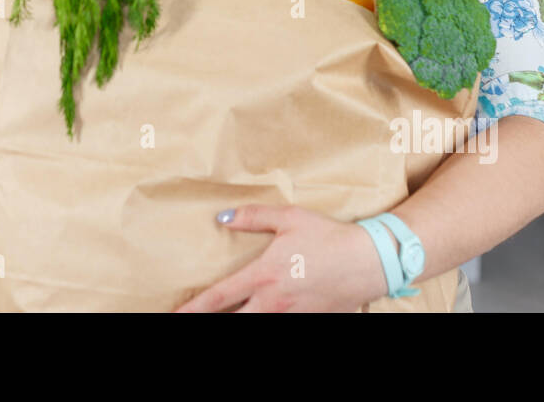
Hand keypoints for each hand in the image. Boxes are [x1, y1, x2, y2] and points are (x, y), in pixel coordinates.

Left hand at [173, 204, 386, 311]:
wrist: (369, 260)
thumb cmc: (328, 235)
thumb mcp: (289, 218)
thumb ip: (253, 216)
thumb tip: (222, 217)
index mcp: (263, 275)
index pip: (218, 298)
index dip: (192, 310)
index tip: (174, 315)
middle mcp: (273, 302)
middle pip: (233, 323)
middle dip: (211, 324)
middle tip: (190, 320)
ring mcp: (291, 316)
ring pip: (256, 327)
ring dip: (241, 322)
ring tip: (229, 316)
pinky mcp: (309, 321)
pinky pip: (284, 327)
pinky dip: (269, 321)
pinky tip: (264, 314)